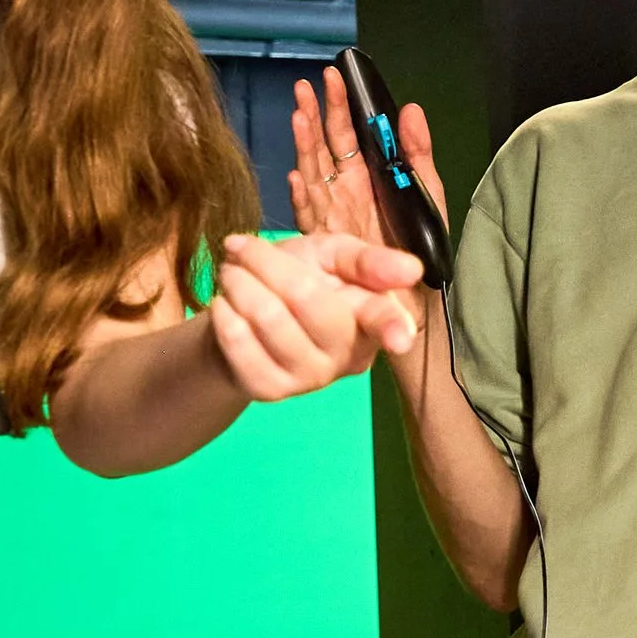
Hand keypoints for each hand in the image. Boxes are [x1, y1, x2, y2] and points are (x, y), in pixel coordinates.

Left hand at [210, 228, 421, 403]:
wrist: (243, 319)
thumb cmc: (297, 281)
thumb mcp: (331, 256)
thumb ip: (365, 259)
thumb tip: (412, 269)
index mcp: (369, 318)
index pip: (383, 319)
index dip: (393, 327)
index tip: (402, 337)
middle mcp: (348, 355)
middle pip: (307, 300)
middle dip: (266, 263)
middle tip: (242, 248)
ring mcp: (310, 378)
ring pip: (268, 317)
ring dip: (239, 282)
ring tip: (230, 272)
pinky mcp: (271, 390)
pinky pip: (239, 342)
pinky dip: (224, 312)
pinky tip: (225, 305)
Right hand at [289, 70, 444, 345]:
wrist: (410, 307)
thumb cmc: (419, 255)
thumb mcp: (428, 198)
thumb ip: (418, 156)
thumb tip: (409, 108)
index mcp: (368, 179)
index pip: (350, 135)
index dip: (341, 106)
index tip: (335, 76)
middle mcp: (344, 193)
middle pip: (325, 147)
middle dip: (315, 115)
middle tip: (307, 85)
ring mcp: (331, 217)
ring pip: (311, 172)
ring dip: (304, 143)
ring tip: (298, 113)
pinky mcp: (324, 244)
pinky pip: (309, 217)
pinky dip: (302, 197)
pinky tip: (297, 178)